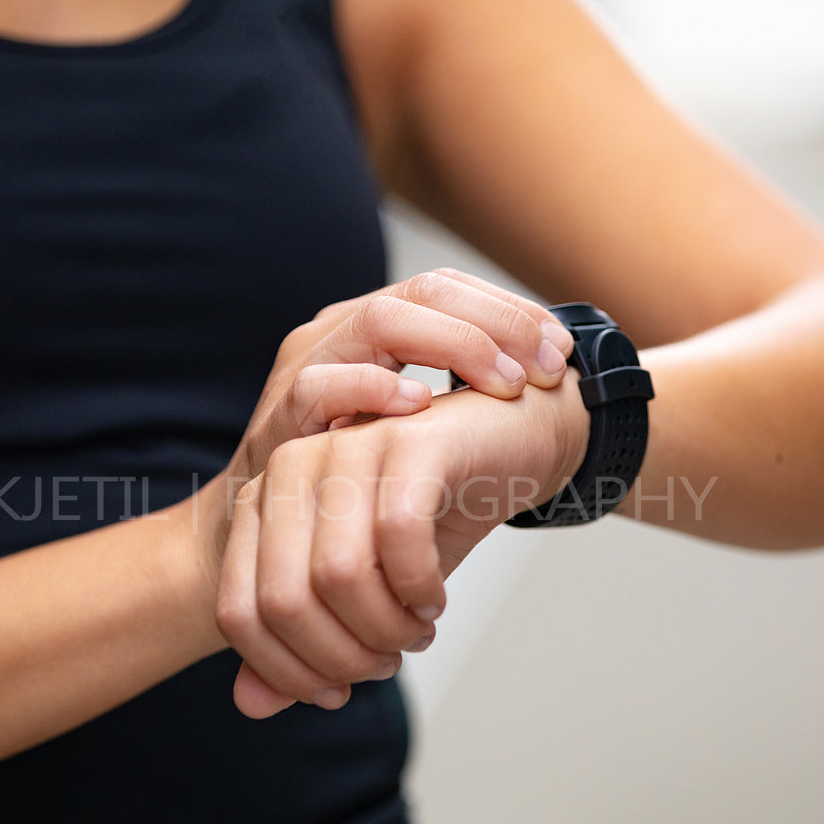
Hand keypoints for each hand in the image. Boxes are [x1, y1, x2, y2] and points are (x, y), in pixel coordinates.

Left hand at [215, 373, 589, 717]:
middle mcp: (290, 469)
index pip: (239, 614)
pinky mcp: (407, 442)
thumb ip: (299, 647)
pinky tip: (433, 598)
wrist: (502, 446)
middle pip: (284, 602)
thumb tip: (250, 706)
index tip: (339, 690)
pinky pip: (398, 537)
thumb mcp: (359, 594)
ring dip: (386, 627)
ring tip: (415, 630)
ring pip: (338, 575)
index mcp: (261, 504)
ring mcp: (346, 448)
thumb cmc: (424, 519)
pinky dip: (420, 588)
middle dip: (343, 656)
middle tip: (388, 659)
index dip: (288, 672)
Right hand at [224, 268, 573, 489]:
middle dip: (495, 323)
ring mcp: (305, 368)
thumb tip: (554, 378)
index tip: (561, 351)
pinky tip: (420, 406)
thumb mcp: (414, 426)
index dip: (510, 310)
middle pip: (424, 291)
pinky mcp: (279, 418)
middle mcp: (339, 333)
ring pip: (380, 320)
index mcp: (374, 327)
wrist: (263, 536)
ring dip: (454, 346)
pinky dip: (372, 390)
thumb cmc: (353, 479)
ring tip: (504, 381)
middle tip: (545, 368)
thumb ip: (463, 393)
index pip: (448, 287)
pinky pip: (320, 386)